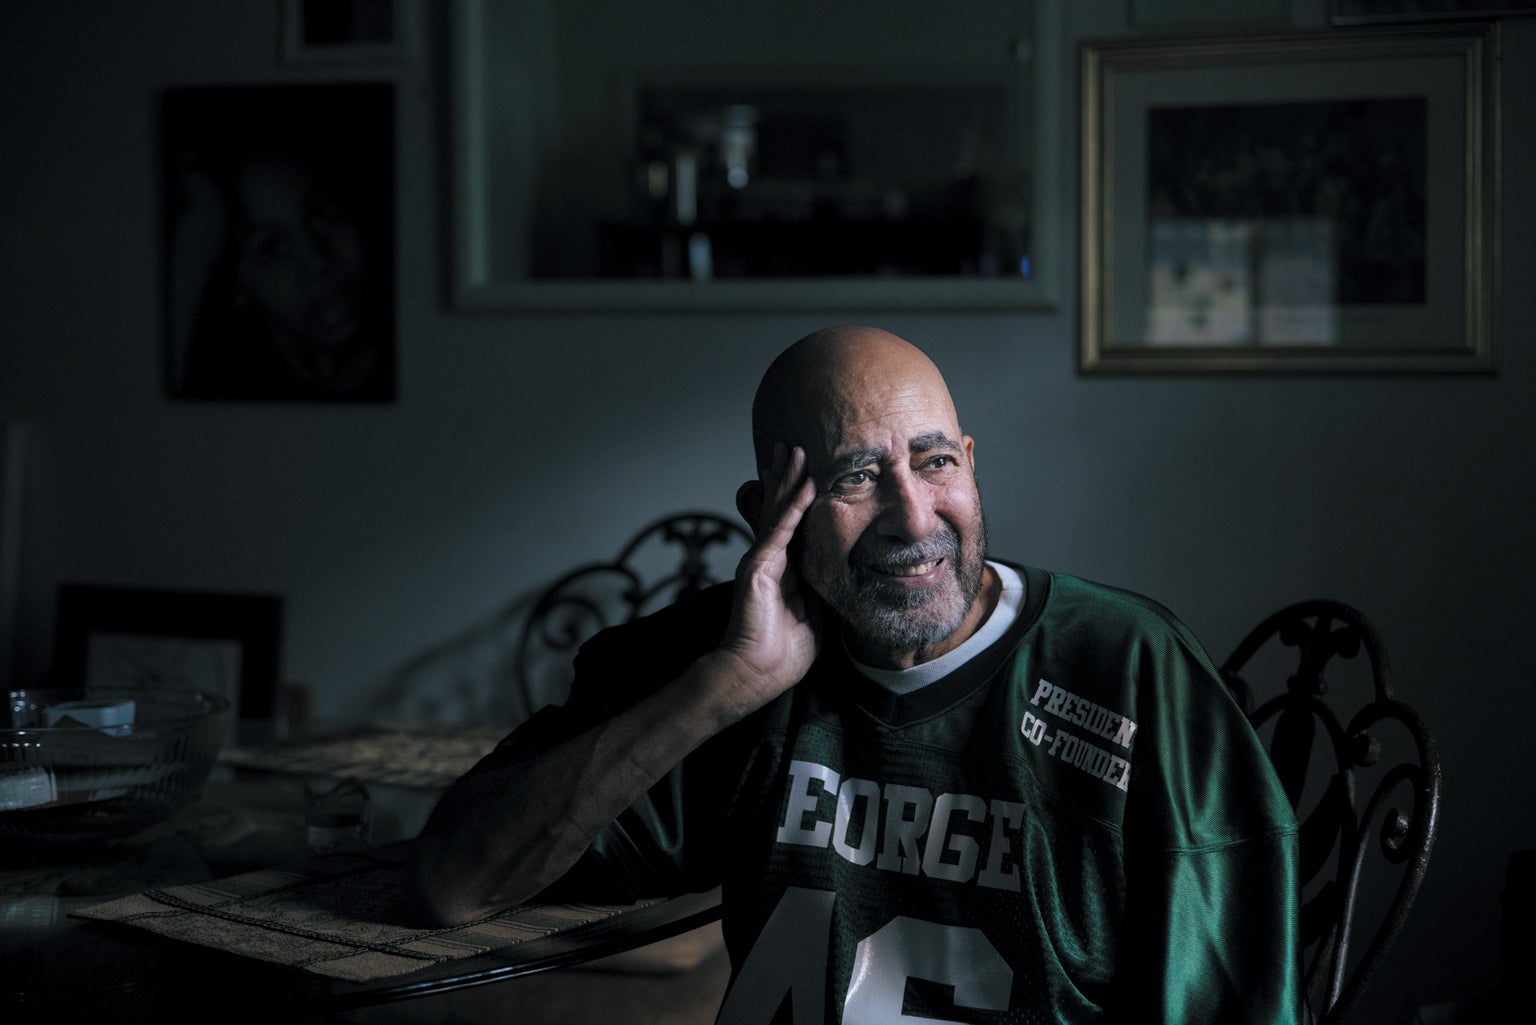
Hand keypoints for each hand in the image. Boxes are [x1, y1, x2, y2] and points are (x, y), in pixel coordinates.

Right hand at [713, 443, 820, 714]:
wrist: (757, 673)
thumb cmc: (783, 652)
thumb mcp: (815, 614)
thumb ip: (822, 591)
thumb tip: (846, 577)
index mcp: (782, 568)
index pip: (792, 524)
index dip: (798, 497)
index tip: (807, 471)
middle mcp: (768, 558)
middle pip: (780, 508)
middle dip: (786, 476)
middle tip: (791, 445)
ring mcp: (761, 560)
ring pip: (777, 511)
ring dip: (787, 479)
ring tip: (792, 450)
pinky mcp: (759, 567)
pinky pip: (780, 530)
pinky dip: (794, 506)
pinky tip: (805, 484)